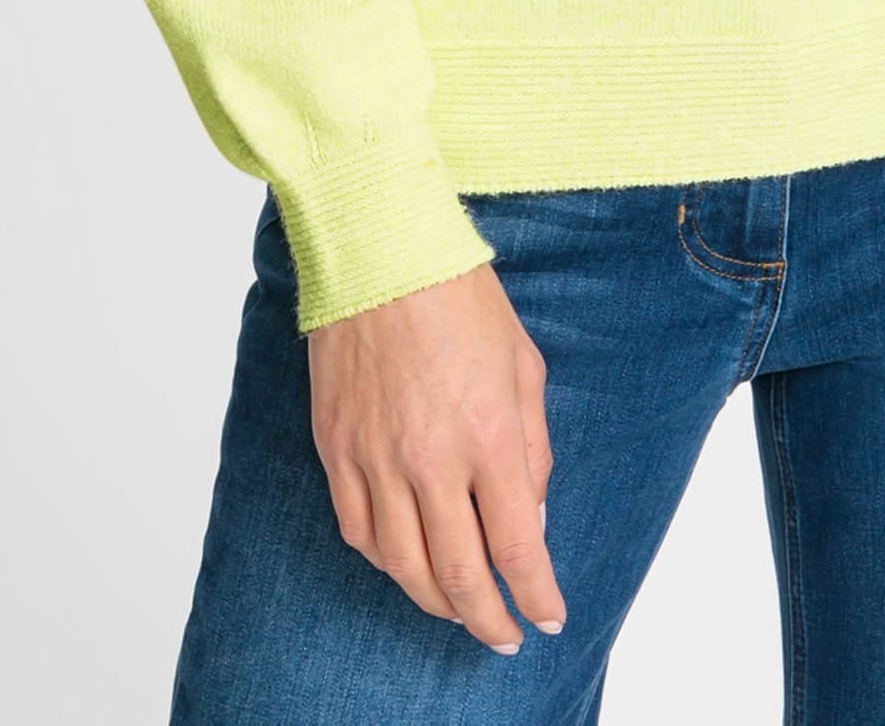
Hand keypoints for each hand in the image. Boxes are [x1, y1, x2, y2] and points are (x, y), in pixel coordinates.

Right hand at [307, 260, 566, 652]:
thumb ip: (532, 446)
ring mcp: (376, 457)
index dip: (536, 596)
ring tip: (459, 608)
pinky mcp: (336, 448)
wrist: (379, 247)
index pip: (517, 548)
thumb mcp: (522, 363)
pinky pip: (358, 531)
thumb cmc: (458, 293)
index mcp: (489, 434)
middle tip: (503, 636)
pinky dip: (385, 561)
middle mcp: (431, 458)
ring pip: (405, 567)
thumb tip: (531, 513)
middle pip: (460, 576)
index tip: (548, 618)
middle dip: (488, 621)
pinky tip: (405, 561)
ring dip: (437, 602)